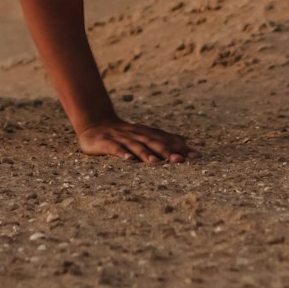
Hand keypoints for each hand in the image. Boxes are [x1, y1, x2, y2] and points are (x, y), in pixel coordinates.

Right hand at [77, 119, 191, 163]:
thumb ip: (160, 138)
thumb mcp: (142, 134)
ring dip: (146, 154)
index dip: (178, 146)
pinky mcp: (105, 143)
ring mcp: (120, 138)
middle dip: (167, 151)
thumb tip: (185, 141)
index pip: (164, 138)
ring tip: (156, 162)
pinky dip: (122, 153)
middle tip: (180, 160)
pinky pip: (114, 148)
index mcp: (144, 133)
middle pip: (153, 142)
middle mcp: (135, 134)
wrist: (94, 125)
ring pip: (135, 145)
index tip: (194, 154)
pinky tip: (128, 159)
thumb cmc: (122, 134)